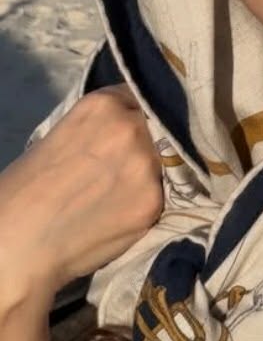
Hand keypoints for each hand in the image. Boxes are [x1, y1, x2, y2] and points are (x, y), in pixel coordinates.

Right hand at [0, 86, 163, 310]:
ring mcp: (145, 164)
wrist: (17, 242)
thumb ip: (104, 124)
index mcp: (103, 104)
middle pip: (161, 127)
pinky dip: (147, 202)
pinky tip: (123, 212)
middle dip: (152, 142)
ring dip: (153, 173)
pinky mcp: (153, 201)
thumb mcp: (64, 134)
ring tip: (123, 191)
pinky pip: (163, 195)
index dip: (142, 115)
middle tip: (130, 165)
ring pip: (167, 160)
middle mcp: (130, 127)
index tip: (139, 129)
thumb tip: (136, 123)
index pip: (143, 98)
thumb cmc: (28, 188)